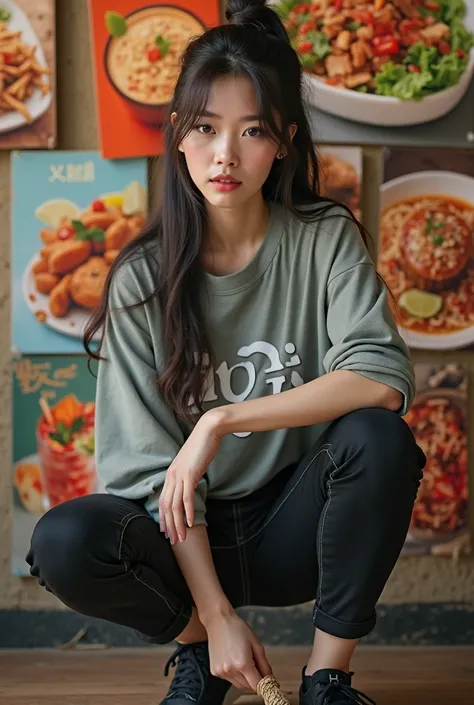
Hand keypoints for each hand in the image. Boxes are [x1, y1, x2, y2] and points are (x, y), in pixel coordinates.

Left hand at [159, 411, 223, 543]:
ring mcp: (180, 475)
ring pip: (175, 505)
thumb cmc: (202, 446)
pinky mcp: (190, 474)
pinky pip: (187, 497)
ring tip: (182, 537)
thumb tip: (190, 488)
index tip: (166, 532)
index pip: (162, 500)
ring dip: (178, 523)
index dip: (163, 518)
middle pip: (166, 506)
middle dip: (169, 526)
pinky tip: (192, 523)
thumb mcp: (192, 464)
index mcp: (171, 474)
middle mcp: (172, 476)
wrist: (208, 430)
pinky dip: (189, 512)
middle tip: (174, 541)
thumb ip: (188, 476)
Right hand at [205, 611, 271, 690]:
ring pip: (238, 684)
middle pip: (248, 686)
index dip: (265, 685)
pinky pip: (229, 679)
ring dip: (244, 678)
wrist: (218, 621)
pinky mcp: (215, 671)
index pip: (257, 685)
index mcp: (243, 664)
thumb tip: (270, 679)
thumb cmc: (238, 629)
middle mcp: (231, 671)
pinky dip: (234, 674)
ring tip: (242, 660)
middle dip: (254, 680)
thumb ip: (264, 664)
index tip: (269, 682)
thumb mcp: (256, 644)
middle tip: (255, 664)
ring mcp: (221, 672)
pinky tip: (232, 660)